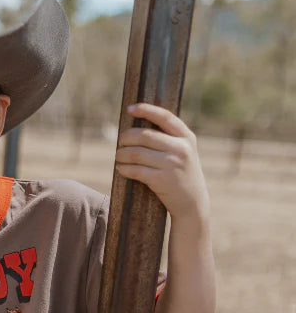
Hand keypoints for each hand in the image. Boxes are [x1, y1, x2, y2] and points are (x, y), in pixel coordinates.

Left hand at [115, 103, 209, 222]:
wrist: (193, 203)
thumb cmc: (183, 175)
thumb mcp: (185, 153)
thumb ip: (170, 139)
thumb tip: (139, 128)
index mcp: (187, 137)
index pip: (164, 117)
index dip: (146, 110)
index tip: (130, 109)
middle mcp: (181, 148)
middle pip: (144, 136)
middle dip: (127, 137)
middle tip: (120, 142)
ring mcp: (171, 164)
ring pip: (136, 153)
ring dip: (122, 154)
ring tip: (119, 156)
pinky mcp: (161, 180)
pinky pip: (135, 170)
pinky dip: (124, 168)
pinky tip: (121, 168)